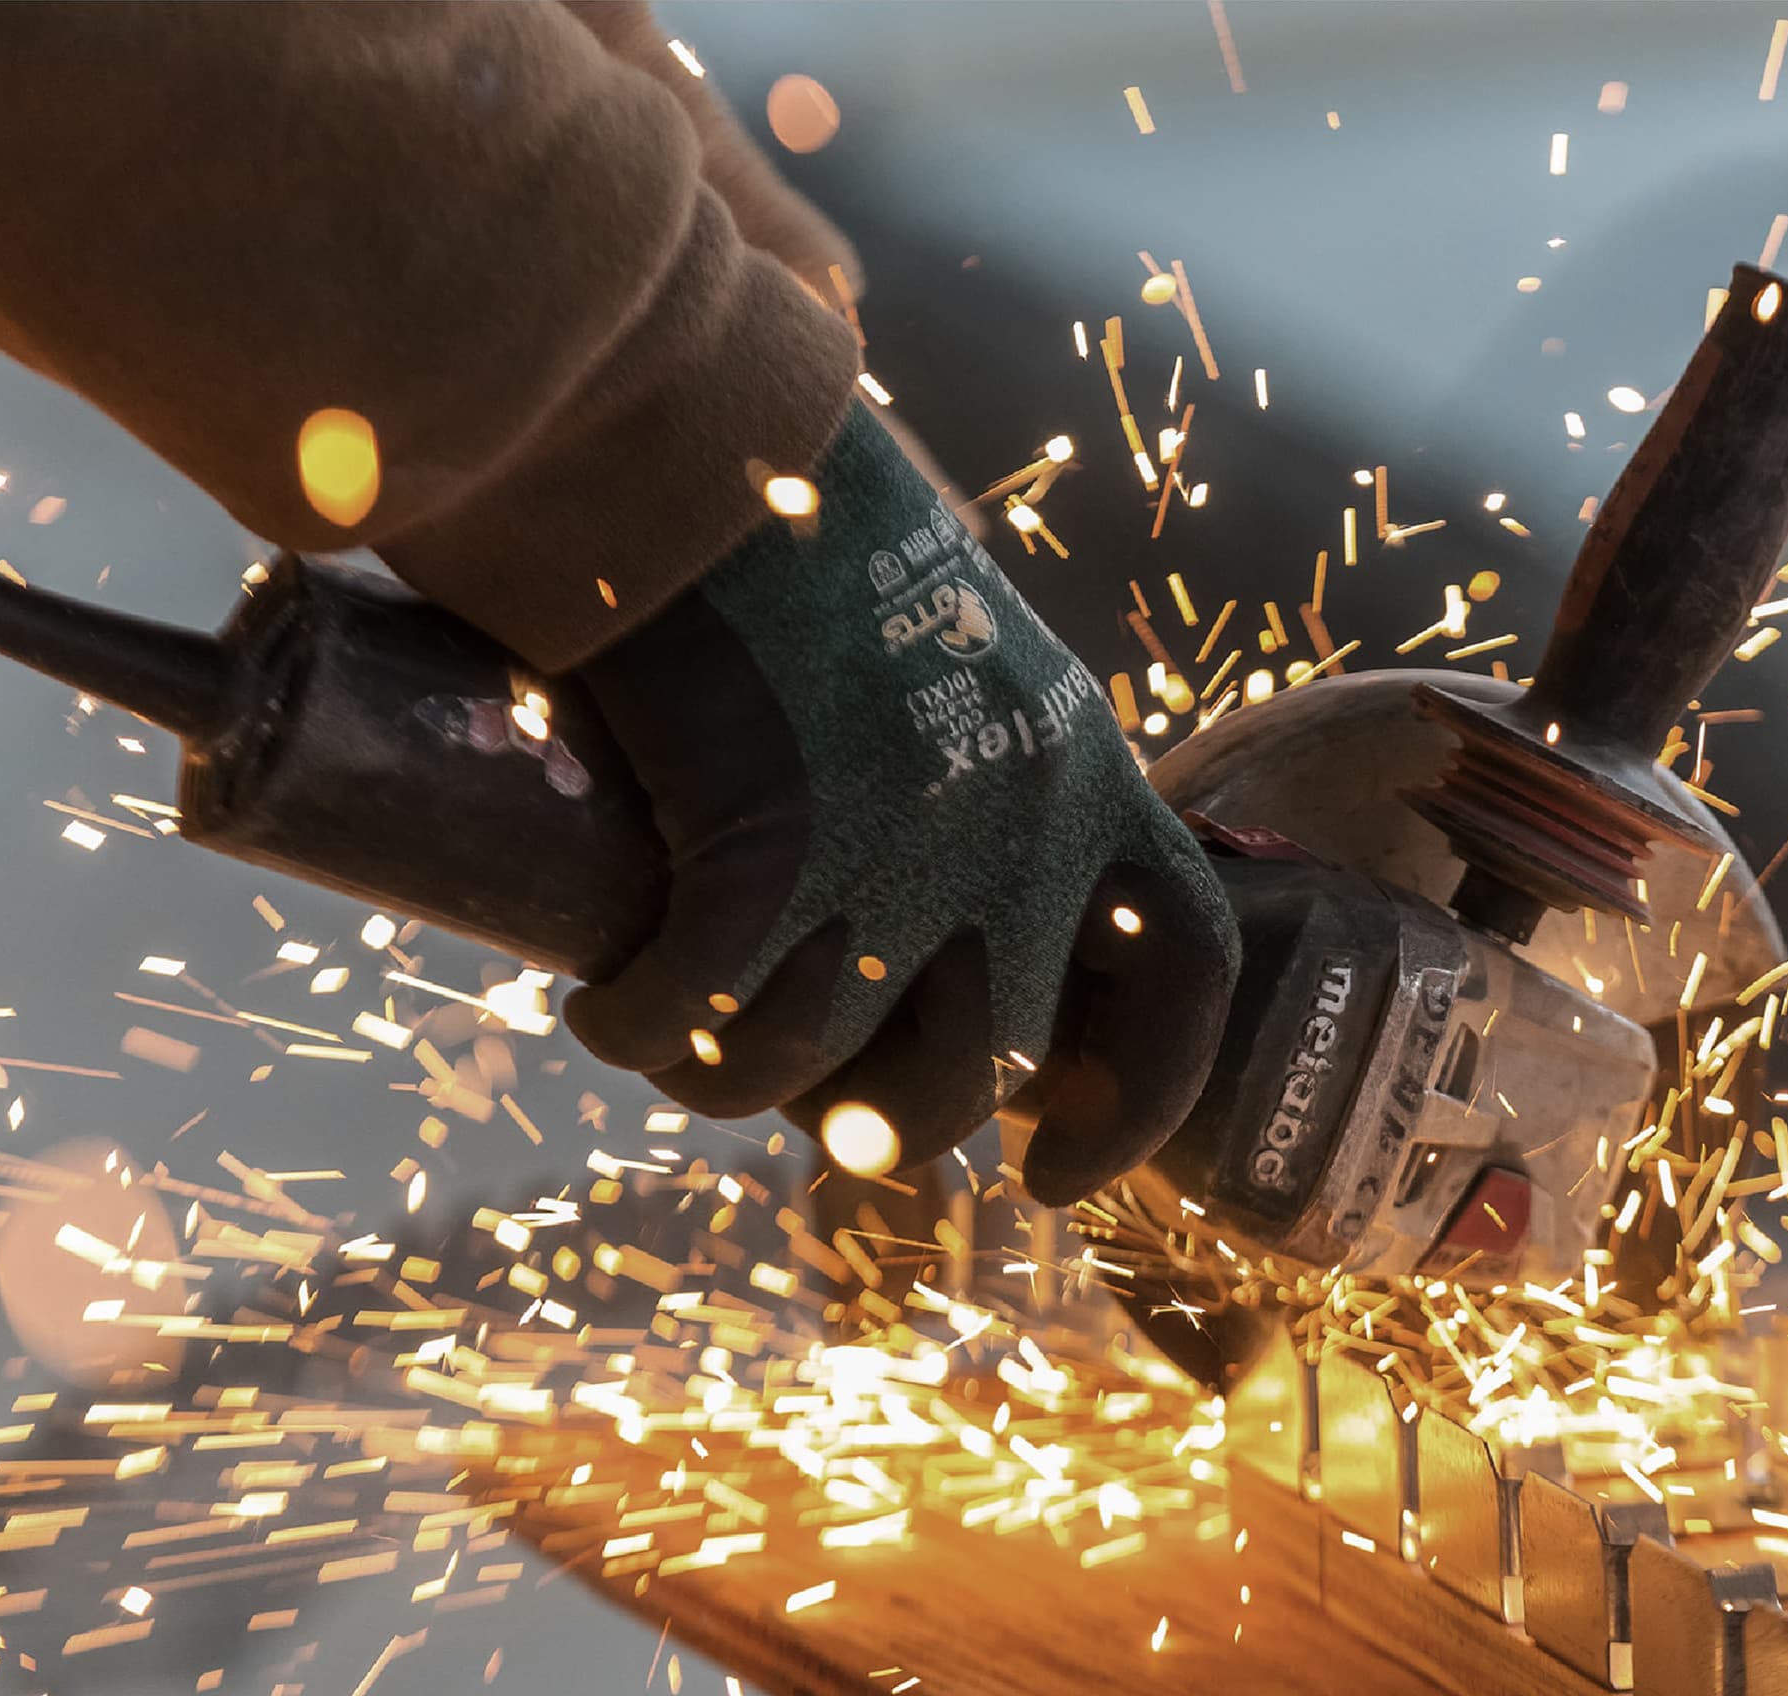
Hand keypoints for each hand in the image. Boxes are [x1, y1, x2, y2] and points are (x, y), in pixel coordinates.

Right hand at [561, 404, 1236, 1201]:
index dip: (1140, 1102)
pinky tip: (604, 1011)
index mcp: (1087, 770)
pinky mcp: (767, 844)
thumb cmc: (806, 529)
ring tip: (668, 1045)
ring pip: (828, 1064)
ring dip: (732, 1083)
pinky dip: (641, 1032)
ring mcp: (900, 842)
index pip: (1184, 971)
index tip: (1060, 1176)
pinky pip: (704, 1012)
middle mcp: (1022, 825)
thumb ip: (974, 768)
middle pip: (985, 1067)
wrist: (699, 427)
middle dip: (887, 1126)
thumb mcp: (953, 649)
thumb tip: (926, 899)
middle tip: (808, 1117)